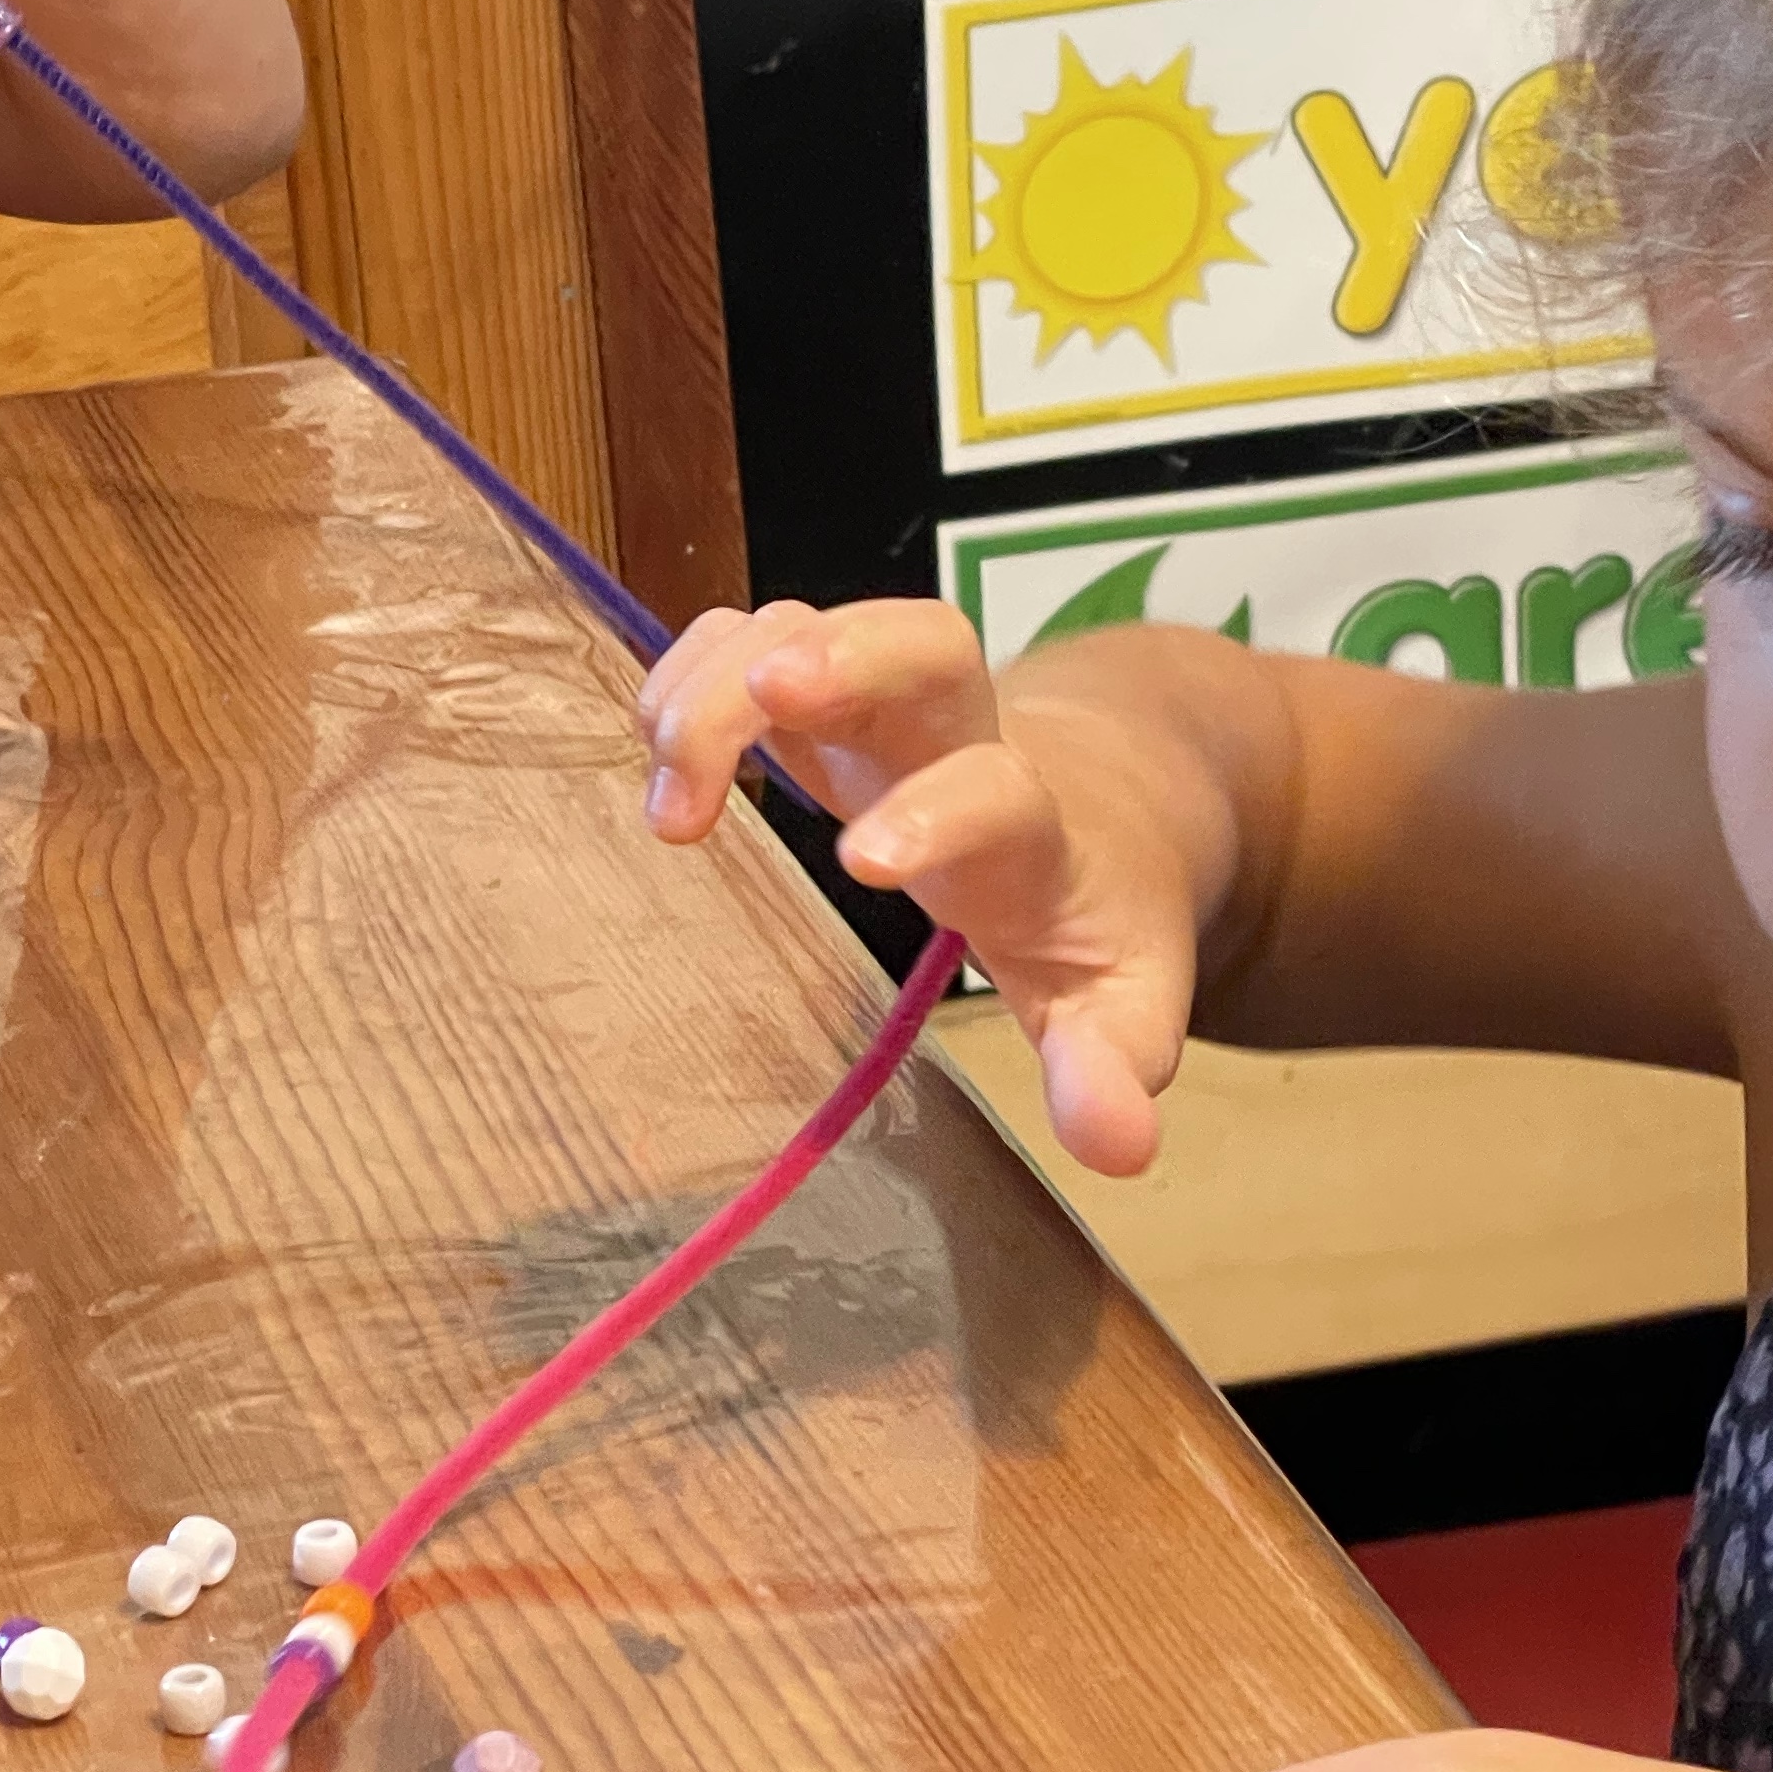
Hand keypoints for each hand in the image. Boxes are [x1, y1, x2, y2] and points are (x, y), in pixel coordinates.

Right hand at [637, 597, 1209, 1173]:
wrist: (1112, 807)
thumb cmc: (1092, 916)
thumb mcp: (1120, 1006)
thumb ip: (1111, 1068)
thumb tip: (1118, 1147)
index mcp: (1033, 830)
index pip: (1001, 793)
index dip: (939, 812)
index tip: (866, 864)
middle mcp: (962, 740)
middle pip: (925, 641)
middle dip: (846, 650)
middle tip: (768, 694)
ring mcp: (884, 704)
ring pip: (815, 624)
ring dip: (726, 678)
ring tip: (670, 795)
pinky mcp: (822, 693)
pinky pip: (753, 636)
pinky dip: (693, 667)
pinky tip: (652, 742)